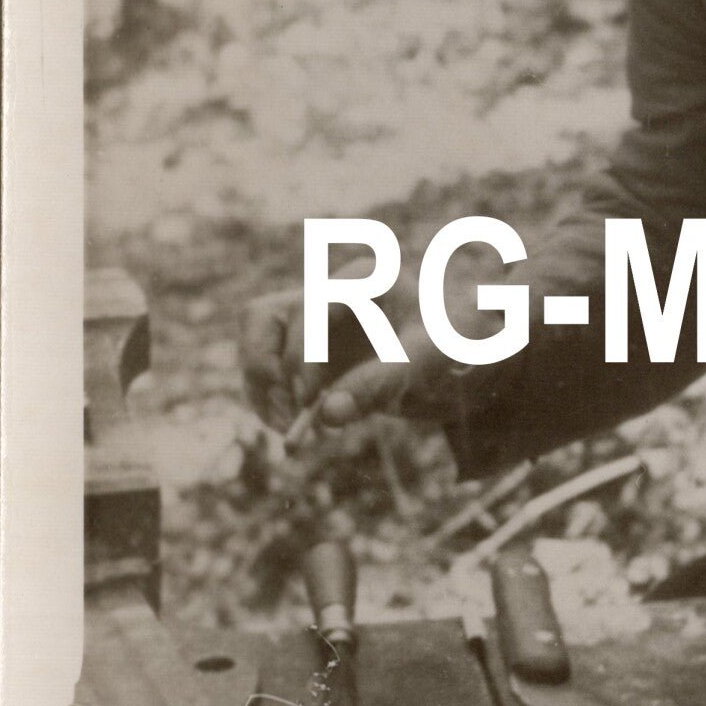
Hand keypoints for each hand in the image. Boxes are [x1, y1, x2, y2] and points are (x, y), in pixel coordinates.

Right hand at [240, 284, 454, 436]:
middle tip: (291, 415)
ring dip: (260, 386)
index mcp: (364, 279)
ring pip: (253, 340)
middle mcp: (328, 291)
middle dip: (267, 370)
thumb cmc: (447, 344)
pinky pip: (261, 366)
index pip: (311, 308)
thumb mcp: (426, 361)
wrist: (452, 351)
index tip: (308, 400)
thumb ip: (381, 383)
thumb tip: (327, 414)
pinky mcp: (300, 344)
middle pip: (263, 317)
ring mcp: (309, 316)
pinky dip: (267, 397)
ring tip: (289, 427)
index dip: (301, 354)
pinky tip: (293, 425)